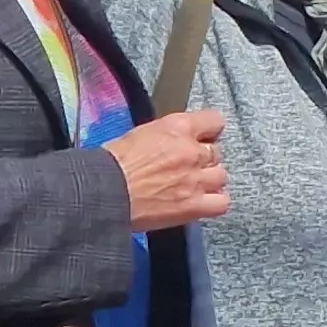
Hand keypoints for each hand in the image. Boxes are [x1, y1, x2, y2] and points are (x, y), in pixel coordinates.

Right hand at [105, 110, 230, 232]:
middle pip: (217, 152)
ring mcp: (196, 179)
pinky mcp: (194, 205)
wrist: (104, 192)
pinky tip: (200, 202)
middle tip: (187, 168)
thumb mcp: (140, 134)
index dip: (209, 131)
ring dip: (210, 181)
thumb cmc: (111, 164)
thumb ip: (166, 136)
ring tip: (192, 186)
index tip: (204, 138)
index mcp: (177, 127)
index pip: (214, 121)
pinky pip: (222, 203)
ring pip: (221, 176)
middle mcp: (191, 151)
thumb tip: (173, 142)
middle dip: (204, 160)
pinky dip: (215, 203)